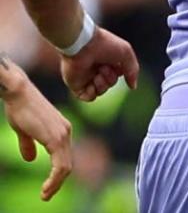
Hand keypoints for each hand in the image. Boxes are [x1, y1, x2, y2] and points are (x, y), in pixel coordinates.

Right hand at [2, 68, 71, 200]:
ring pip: (65, 167)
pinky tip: (46, 188)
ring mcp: (63, 134)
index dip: (57, 174)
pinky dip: (55, 179)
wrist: (19, 93)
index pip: (64, 157)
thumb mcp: (25, 130)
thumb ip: (29, 144)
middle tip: (46, 195)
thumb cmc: (20, 108)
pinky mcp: (56, 137)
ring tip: (45, 195)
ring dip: (56, 184)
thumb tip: (30, 159)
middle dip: (58, 182)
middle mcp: (66, 132)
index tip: (48, 188)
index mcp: (61, 130)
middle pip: (67, 164)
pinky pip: (60, 164)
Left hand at [61, 27, 138, 102]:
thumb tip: (133, 87)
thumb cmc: (105, 45)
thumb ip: (133, 70)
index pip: (118, 74)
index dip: (120, 72)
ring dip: (102, 84)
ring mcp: (87, 78)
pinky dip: (92, 94)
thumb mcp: (126, 53)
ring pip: (101, 91)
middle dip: (110, 78)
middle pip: (110, 83)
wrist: (82, 45)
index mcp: (108, 61)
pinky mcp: (76, 85)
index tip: (116, 64)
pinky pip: (88, 97)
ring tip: (98, 74)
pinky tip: (92, 84)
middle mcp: (97, 69)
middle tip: (104, 68)